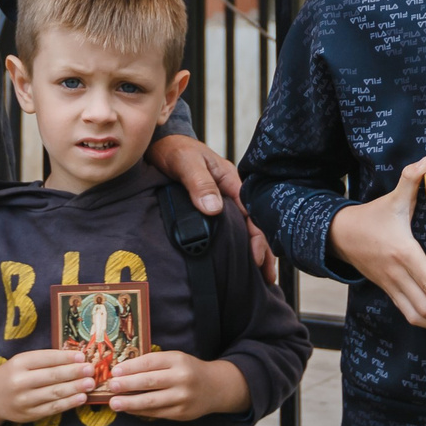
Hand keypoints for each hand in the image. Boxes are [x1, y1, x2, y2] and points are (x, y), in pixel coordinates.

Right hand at [0, 349, 94, 425]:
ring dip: (75, 388)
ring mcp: (23, 400)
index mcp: (18, 363)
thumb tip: (74, 358)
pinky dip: (68, 403)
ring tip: (90, 383)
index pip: (46, 358)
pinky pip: (52, 408)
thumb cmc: (12, 375)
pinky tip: (80, 398)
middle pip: (51, 376)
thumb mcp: (22, 361)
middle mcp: (19, 382)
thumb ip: (44, 360)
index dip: (65, 358)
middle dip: (74, 373)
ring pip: (53, 393)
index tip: (82, 357)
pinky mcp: (28, 415)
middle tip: (91, 370)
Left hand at [105, 350, 249, 420]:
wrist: (215, 387)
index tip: (115, 371)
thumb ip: (153, 363)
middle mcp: (181, 378)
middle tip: (110, 386)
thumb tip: (123, 371)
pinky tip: (129, 409)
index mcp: (178, 360)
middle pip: (149, 382)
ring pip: (152, 401)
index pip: (150, 362)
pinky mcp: (182, 413)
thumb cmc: (188, 370)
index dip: (131, 367)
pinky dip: (140, 411)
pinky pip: (157, 413)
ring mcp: (182, 397)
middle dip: (127, 385)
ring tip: (114, 403)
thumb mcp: (175, 359)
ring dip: (130, 403)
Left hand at [149, 133, 277, 282]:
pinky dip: (236, 246)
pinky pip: (228, 229)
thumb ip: (199, 183)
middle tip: (267, 280)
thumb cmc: (173, 150)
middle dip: (263, 252)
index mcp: (231, 182)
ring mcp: (221, 202)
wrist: (158, 145)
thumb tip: (214, 209)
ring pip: (243, 230)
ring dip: (252, 251)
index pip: (251, 215)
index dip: (257, 239)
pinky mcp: (209, 209)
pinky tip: (237, 262)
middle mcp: (230, 194)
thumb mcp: (186, 162)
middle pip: (253, 226)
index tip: (256, 260)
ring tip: (259, 279)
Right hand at [328, 155, 425, 328]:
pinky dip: (422, 319)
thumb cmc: (372, 217)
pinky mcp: (386, 290)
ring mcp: (390, 285)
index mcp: (403, 253)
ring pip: (414, 315)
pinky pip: (405, 311)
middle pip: (424, 307)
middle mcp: (397, 274)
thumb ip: (411, 179)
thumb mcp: (393, 198)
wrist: (340, 233)